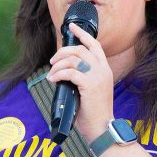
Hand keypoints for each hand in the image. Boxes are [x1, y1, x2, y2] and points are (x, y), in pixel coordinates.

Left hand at [47, 22, 114, 136]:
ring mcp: (97, 77)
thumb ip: (83, 78)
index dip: (82, 34)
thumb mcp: (91, 91)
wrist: (102, 128)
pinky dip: (58, 74)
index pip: (94, 45)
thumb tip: (64, 71)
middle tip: (52, 62)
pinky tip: (53, 80)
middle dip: (62, 52)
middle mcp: (103, 70)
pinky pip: (70, 72)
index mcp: (105, 70)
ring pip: (74, 59)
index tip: (71, 27)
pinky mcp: (90, 85)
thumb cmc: (93, 113)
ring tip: (51, 75)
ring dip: (58, 65)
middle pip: (80, 49)